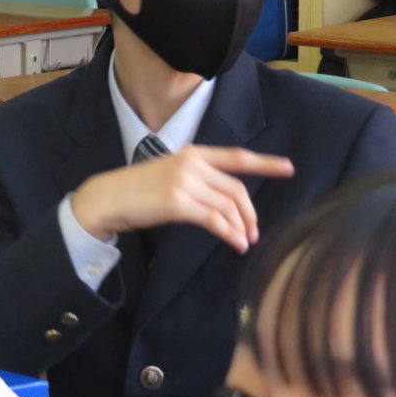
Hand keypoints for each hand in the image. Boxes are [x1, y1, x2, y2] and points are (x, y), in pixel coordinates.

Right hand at [72, 145, 293, 252]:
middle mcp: (191, 163)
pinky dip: (229, 233)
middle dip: (250, 213)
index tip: (287, 168)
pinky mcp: (177, 202)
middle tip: (254, 232)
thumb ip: (197, 179)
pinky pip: (214, 219)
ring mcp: (184, 181)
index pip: (236, 157)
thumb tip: (225, 202)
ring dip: (241, 227)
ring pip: (228, 206)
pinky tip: (234, 243)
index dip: (264, 163)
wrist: (108, 197)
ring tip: (244, 242)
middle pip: (235, 189)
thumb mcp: (170, 173)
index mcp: (192, 153)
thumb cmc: (138, 191)